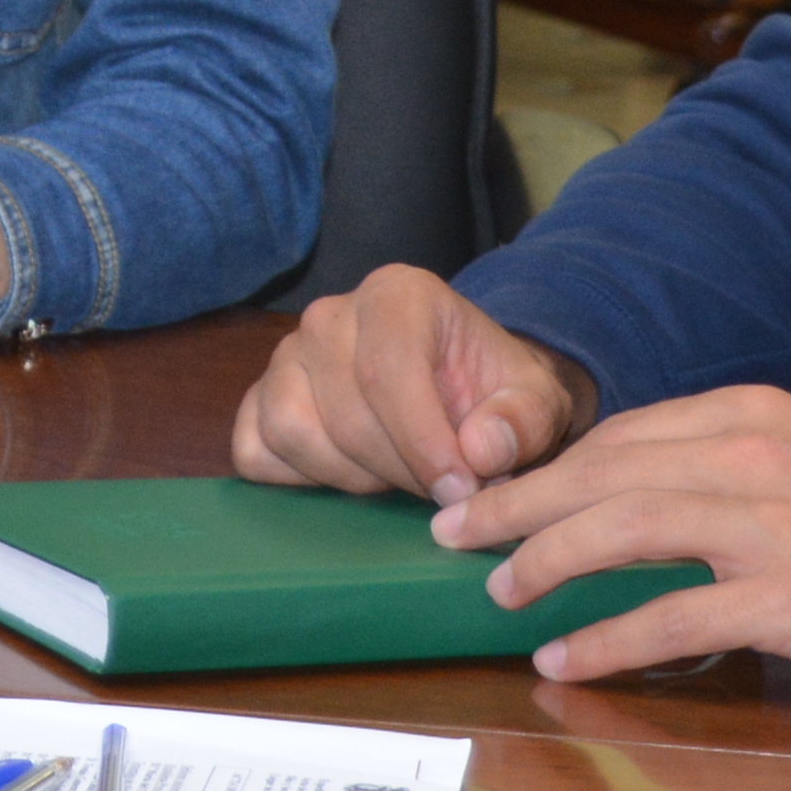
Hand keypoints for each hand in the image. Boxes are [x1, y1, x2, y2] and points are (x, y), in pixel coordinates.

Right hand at [232, 265, 594, 500]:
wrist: (462, 392)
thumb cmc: (494, 394)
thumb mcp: (536, 403)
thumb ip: (523, 422)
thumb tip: (481, 450)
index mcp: (397, 296)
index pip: (388, 369)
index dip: (421, 442)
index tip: (458, 490)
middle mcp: (330, 315)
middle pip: (343, 411)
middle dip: (397, 470)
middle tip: (441, 494)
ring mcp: (287, 356)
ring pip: (290, 428)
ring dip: (347, 475)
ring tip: (397, 479)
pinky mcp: (261, 398)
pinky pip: (253, 449)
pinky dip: (295, 478)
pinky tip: (349, 477)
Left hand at [436, 384, 790, 688]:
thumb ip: (738, 464)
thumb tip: (652, 489)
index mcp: (755, 415)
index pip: (624, 433)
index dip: (551, 464)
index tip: (498, 489)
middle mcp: (752, 455)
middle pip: (603, 471)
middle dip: (515, 501)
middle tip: (453, 531)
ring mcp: (770, 526)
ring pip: (622, 527)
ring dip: (543, 560)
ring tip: (495, 591)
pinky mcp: (789, 597)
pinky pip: (672, 615)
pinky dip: (605, 636)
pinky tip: (564, 658)